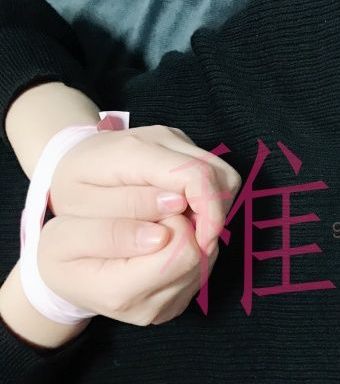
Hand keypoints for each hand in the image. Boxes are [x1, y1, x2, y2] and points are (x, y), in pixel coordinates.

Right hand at [37, 212, 218, 325]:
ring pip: (207, 259)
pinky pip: (205, 265)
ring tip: (161, 222)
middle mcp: (152, 308)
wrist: (69, 280)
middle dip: (187, 224)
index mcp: (120, 293)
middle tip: (161, 210)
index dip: (177, 217)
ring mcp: (170, 308)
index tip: (160, 201)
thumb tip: (161, 236)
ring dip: (192, 234)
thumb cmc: (63, 253)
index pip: (182, 249)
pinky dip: (193, 245)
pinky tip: (168, 238)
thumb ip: (110, 232)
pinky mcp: (182, 301)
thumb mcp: (65, 235)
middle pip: (201, 255)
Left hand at [49, 124, 241, 250]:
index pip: (195, 175)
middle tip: (197, 244)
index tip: (203, 245)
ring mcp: (177, 141)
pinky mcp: (184, 148)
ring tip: (192, 234)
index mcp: (135, 152)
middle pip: (220, 174)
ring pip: (224, 175)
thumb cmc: (74, 190)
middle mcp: (163, 139)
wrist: (71, 159)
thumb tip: (178, 206)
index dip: (209, 214)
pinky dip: (210, 202)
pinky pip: (215, 176)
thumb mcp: (85, 208)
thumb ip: (129, 208)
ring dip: (216, 209)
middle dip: (217, 214)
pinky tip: (188, 220)